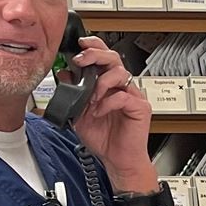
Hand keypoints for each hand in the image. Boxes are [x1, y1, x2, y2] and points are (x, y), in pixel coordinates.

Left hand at [64, 36, 156, 192]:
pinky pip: (124, 96)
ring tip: (91, 99)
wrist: (117, 161)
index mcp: (108, 85)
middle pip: (114, 57)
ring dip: (101, 82)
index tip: (80, 45)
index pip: (104, 57)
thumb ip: (73, 95)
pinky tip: (99, 112)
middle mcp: (121, 87)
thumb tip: (64, 75)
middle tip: (82, 61)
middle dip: (96, 54)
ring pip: (120, 73)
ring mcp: (133, 96)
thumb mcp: (79, 115)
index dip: (94, 46)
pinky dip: (108, 103)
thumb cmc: (104, 139)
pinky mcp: (140, 107)